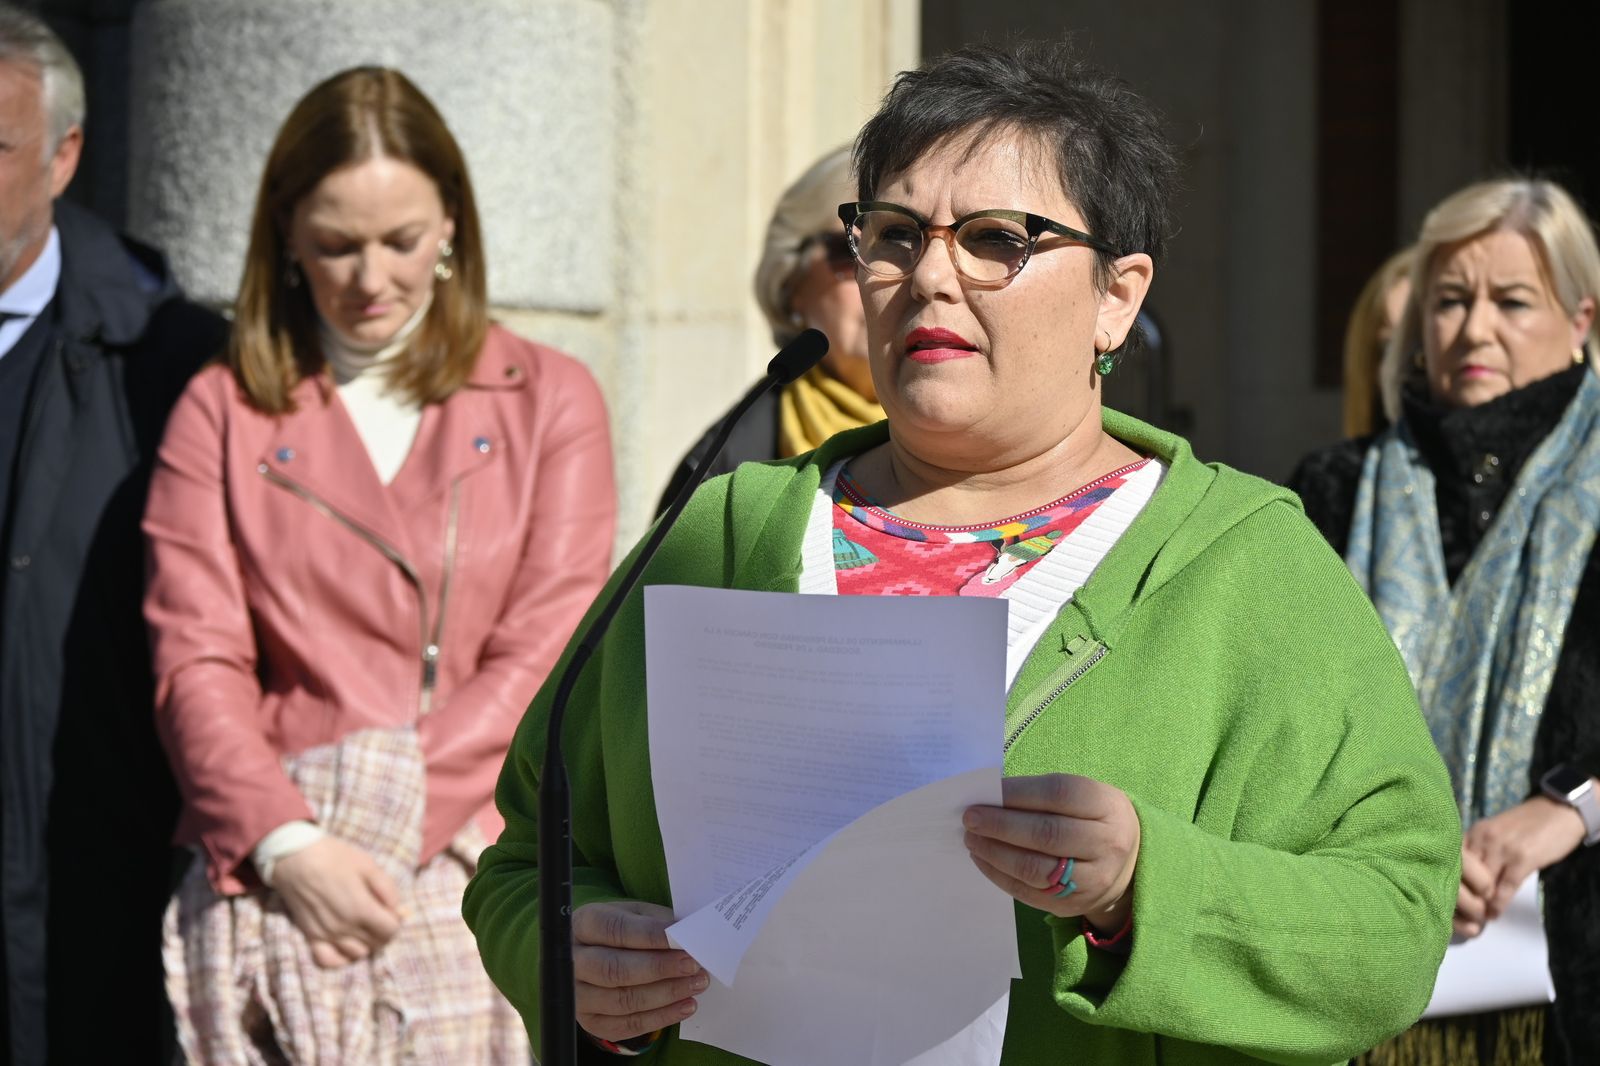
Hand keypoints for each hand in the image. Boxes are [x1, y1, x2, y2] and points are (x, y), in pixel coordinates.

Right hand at [271, 837, 403, 967]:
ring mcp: (327, 935)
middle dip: (383, 932)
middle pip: (376, 944)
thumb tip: (400, 911)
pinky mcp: (311, 936)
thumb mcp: (368, 865)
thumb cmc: (334, 857)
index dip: (396, 921)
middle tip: (379, 916)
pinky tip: (345, 944)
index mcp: (362, 909)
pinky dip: (340, 957)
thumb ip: (388, 889)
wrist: (295, 858)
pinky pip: (329, 961)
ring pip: (356, 954)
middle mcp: (345, 928)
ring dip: (365, 944)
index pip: (391, 931)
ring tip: (363, 927)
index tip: (391, 910)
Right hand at [573, 901, 707, 1043]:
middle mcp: (573, 961)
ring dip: (665, 995)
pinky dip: (660, 1018)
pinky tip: (685, 1006)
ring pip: (621, 1000)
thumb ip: (659, 922)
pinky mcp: (589, 1021)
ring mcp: (577, 994)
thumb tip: (689, 934)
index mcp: (583, 924)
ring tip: (696, 985)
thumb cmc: (623, 929)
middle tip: (693, 966)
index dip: (650, 936)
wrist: (599, 952)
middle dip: (659, 969)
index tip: (683, 940)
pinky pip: (626, 1026)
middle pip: (613, 969)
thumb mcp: (637, 914)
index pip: (615, 930)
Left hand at [963, 773, 1139, 934]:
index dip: (1019, 792)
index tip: (987, 790)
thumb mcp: (1084, 796)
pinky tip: (982, 858)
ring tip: (972, 839)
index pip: (1059, 794)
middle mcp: (1106, 844)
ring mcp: (1092, 880)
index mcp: (1107, 806)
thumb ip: (1043, 794)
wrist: (1127, 865)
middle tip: (970, 818)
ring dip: (995, 853)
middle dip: (1001, 825)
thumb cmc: (1092, 819)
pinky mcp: (1072, 904)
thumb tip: (990, 798)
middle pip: (1047, 834)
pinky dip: (999, 875)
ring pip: (1035, 869)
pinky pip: (1028, 892)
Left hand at [1458, 796, 1585, 932]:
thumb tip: (1466, 880)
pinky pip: (1505, 886)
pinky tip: (1495, 914)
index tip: (1446, 901)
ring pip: (1482, 883)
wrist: (1558, 811)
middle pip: (1462, 874)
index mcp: (1472, 832)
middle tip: (1461, 915)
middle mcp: (1482, 838)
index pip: (1450, 862)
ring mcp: (1502, 848)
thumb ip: (1479, 852)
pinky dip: (1498, 904)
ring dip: (1479, 905)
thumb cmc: (1526, 825)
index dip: (1447, 883)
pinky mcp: (1523, 858)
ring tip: (1478, 920)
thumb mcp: (1494, 833)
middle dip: (1461, 897)